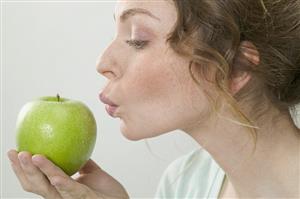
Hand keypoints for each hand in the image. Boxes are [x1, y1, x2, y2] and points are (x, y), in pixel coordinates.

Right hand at [7, 149, 128, 198]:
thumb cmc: (107, 192)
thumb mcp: (92, 173)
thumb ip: (82, 163)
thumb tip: (75, 146)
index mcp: (60, 190)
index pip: (36, 180)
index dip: (22, 168)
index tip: (15, 151)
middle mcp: (61, 196)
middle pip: (35, 185)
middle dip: (22, 169)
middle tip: (15, 152)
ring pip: (49, 188)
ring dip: (37, 172)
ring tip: (30, 155)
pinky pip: (71, 191)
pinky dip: (62, 183)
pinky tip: (55, 176)